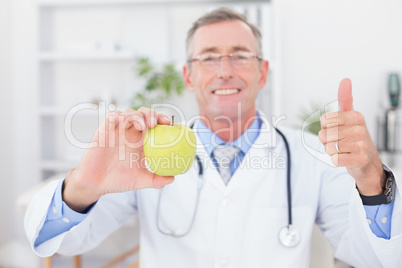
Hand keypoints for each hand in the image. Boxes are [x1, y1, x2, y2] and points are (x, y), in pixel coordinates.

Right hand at [63, 107, 173, 211]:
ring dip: (138, 115)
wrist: (96, 184)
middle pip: (143, 114)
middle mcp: (130, 134)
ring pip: (129, 113)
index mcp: (141, 142)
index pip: (154, 125)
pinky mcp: (104, 130)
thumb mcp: (140, 180)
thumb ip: (156, 180)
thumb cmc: (118, 180)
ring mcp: (117, 131)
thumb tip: (172, 178)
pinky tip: (125, 121)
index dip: (162, 120)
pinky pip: (112, 117)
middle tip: (157, 122)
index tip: (170, 124)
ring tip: (143, 125)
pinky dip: (120, 116)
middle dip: (151, 114)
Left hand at [319, 78, 384, 195]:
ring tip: (343, 150)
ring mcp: (361, 144)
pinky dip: (336, 161)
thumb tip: (346, 80)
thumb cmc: (353, 137)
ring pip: (329, 148)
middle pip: (324, 135)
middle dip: (327, 141)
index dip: (325, 128)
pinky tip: (345, 158)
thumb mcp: (349, 117)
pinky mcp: (360, 159)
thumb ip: (345, 99)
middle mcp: (360, 128)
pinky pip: (335, 160)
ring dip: (331, 152)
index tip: (337, 129)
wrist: (366, 161)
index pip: (324, 120)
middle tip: (340, 143)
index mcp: (356, 116)